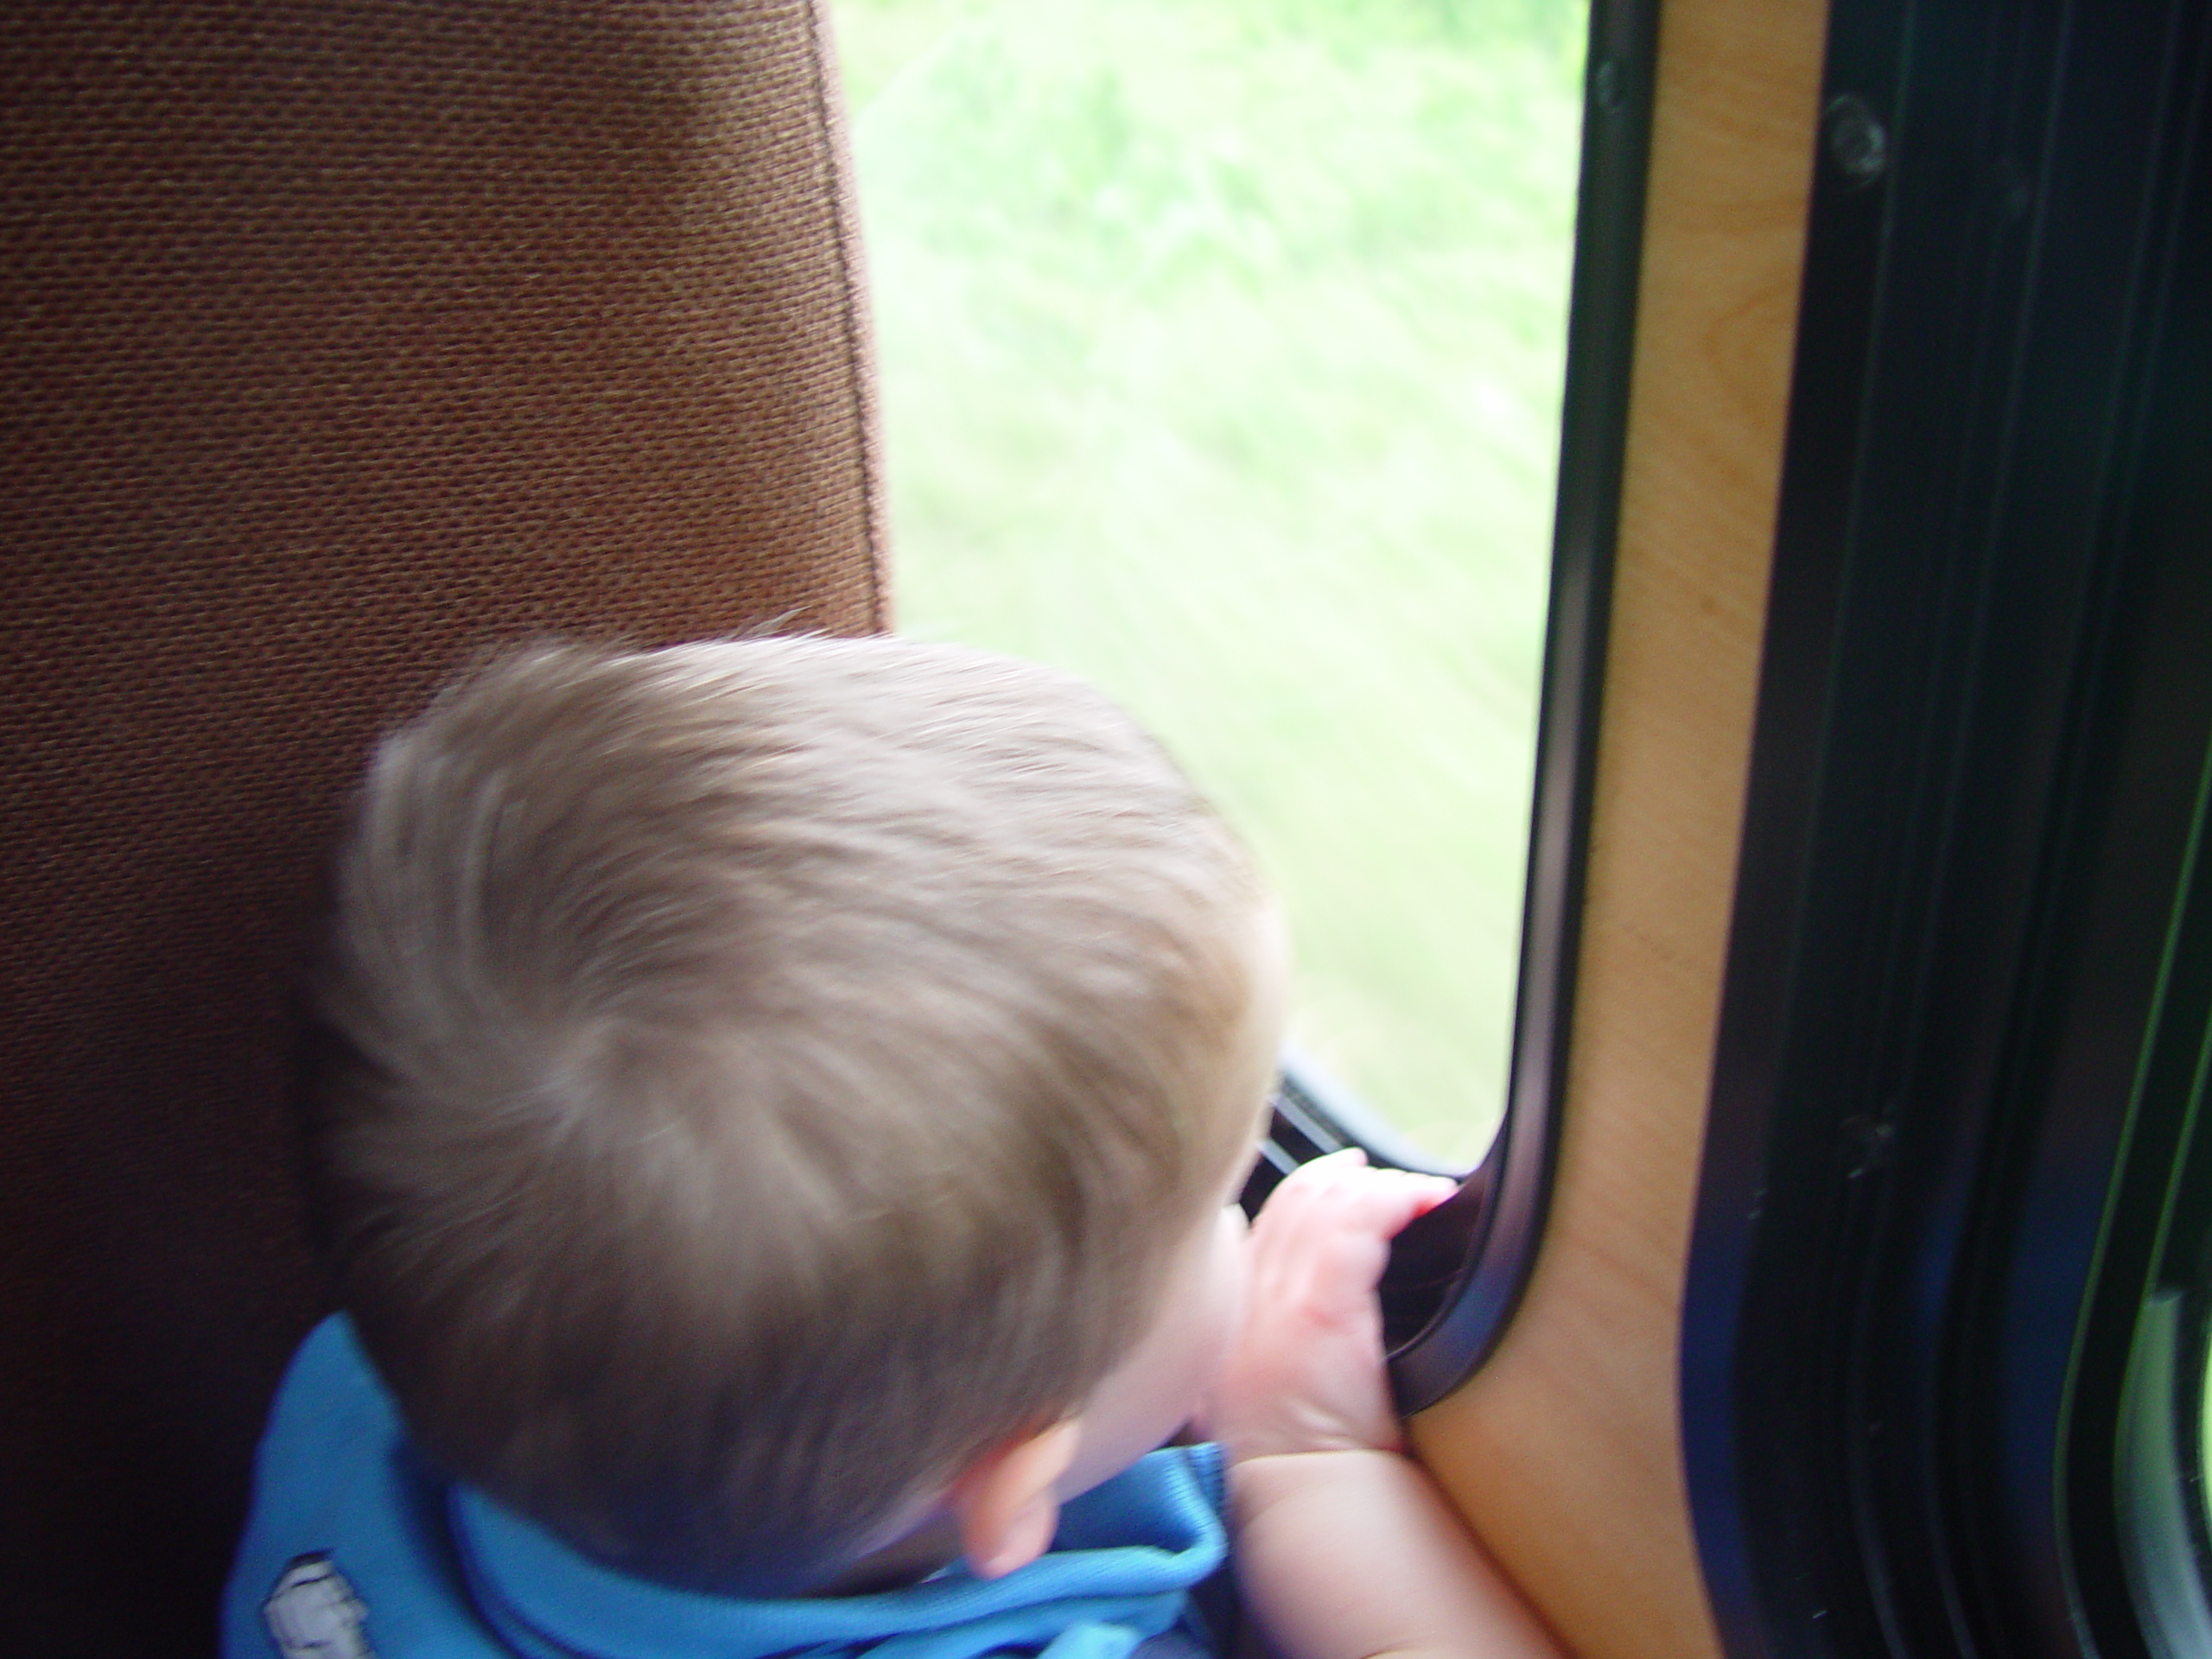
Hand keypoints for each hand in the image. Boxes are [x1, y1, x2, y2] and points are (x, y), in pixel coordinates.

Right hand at [1208, 1149, 1458, 1462]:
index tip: (1327, 1185)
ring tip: (1415, 1191)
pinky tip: (1425, 1201)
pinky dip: (1394, 1199)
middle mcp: (1240, 1298)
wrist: (1301, 1508)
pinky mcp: (1319, 1309)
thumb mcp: (1253, 1399)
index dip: (1291, 1199)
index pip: (1250, 1230)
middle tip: (1369, 1172)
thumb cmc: (1295, 1466)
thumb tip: (1288, 1334)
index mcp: (1224, 1318)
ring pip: (1318, 1202)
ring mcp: (1274, 1300)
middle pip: (1282, 1204)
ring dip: (1373, 1186)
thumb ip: (1259, 1352)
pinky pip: (1357, 1222)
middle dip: (1329, 1178)